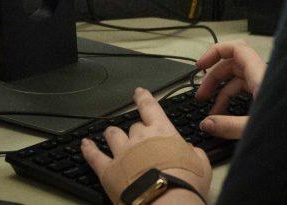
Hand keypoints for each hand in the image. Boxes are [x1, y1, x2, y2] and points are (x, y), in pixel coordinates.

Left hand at [82, 87, 211, 203]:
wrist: (167, 202)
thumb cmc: (186, 183)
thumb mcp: (201, 163)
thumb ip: (194, 152)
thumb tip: (192, 151)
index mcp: (162, 131)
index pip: (150, 107)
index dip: (143, 98)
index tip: (139, 93)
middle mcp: (140, 137)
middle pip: (133, 126)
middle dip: (135, 131)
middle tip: (140, 140)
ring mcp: (122, 153)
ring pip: (112, 135)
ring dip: (113, 134)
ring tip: (111, 135)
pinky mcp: (108, 171)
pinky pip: (94, 156)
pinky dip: (88, 149)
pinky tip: (85, 144)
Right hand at [195, 41, 266, 139]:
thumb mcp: (254, 126)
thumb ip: (228, 126)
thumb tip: (207, 124)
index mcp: (260, 75)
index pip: (234, 49)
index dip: (214, 52)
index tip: (200, 66)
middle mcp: (264, 76)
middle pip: (233, 65)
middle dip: (214, 78)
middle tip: (201, 96)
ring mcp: (267, 86)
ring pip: (239, 80)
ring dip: (222, 94)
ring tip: (211, 113)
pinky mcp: (270, 97)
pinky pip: (247, 91)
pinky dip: (233, 101)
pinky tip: (226, 118)